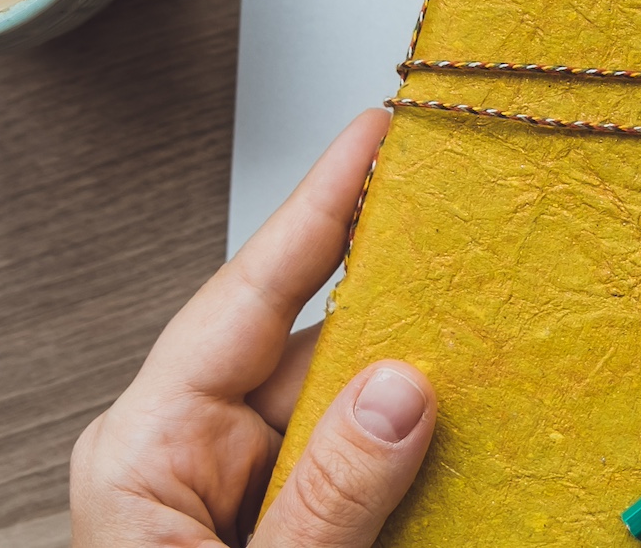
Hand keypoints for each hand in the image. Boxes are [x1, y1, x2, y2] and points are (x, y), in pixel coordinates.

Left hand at [70, 110, 437, 547]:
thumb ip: (326, 496)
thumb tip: (403, 391)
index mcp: (145, 449)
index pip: (248, 296)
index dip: (321, 205)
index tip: (374, 131)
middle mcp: (185, 450)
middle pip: (312, 344)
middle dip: (396, 305)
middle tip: (475, 232)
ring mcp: (231, 483)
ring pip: (344, 403)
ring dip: (414, 389)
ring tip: (495, 351)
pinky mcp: (275, 516)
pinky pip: (350, 458)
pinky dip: (405, 449)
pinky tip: (467, 430)